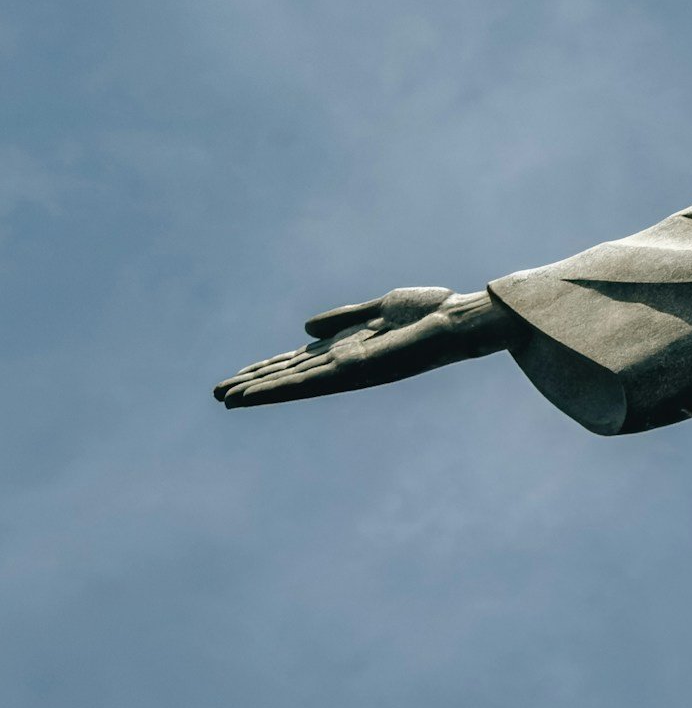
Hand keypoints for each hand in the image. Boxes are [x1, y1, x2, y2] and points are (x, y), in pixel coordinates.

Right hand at [213, 287, 517, 407]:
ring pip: (294, 382)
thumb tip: (305, 328)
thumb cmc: (429, 312)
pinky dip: (280, 388)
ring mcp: (347, 369)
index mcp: (348, 347)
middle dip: (256, 383)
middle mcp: (344, 363)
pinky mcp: (354, 372)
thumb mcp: (380, 308)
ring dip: (259, 390)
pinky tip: (256, 394)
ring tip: (225, 398)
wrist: (458, 319)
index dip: (269, 368)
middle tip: (218, 393)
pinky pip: (310, 383)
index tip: (239, 376)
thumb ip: (344, 318)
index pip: (300, 361)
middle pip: (291, 374)